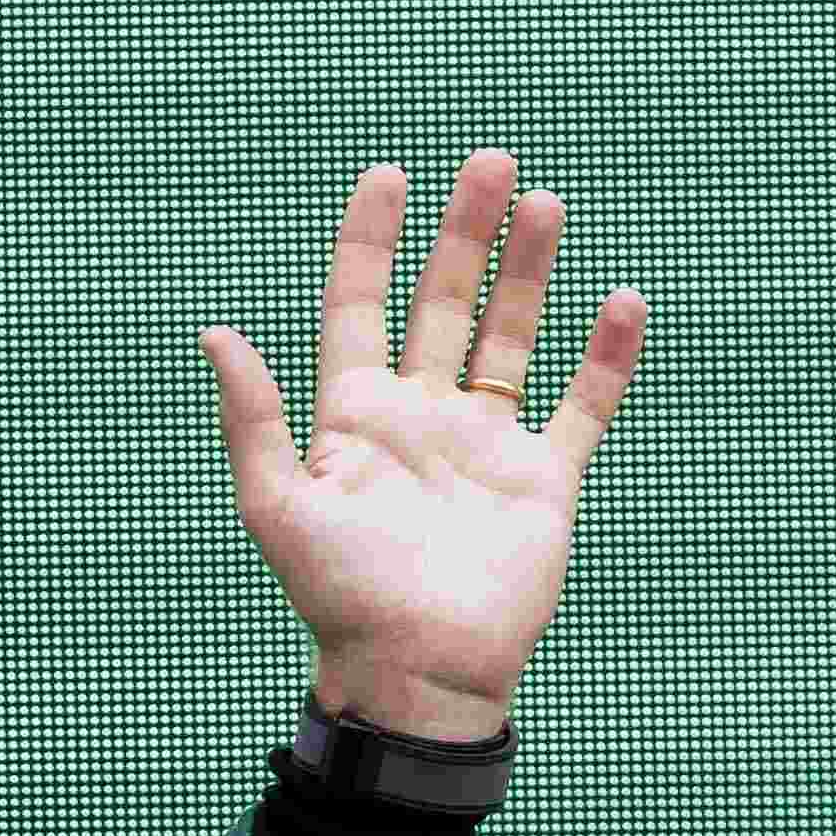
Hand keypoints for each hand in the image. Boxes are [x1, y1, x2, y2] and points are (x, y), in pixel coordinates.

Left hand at [200, 149, 642, 740]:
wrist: (420, 673)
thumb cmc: (341, 598)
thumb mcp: (278, 506)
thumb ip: (253, 420)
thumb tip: (216, 334)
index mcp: (355, 418)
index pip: (361, 306)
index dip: (370, 242)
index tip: (388, 175)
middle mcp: (422, 418)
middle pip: (444, 303)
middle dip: (464, 233)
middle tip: (489, 162)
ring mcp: (485, 445)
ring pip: (510, 336)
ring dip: (528, 272)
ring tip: (543, 203)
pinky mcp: (544, 481)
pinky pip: (581, 407)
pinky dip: (604, 358)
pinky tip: (620, 303)